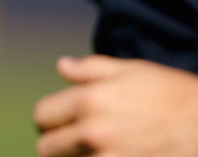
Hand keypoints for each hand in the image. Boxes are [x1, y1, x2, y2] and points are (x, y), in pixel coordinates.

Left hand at [34, 55, 197, 155]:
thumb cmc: (174, 96)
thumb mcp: (133, 71)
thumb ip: (91, 69)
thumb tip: (62, 66)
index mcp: (89, 102)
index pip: (42, 116)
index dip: (50, 118)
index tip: (62, 121)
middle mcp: (93, 134)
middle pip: (47, 149)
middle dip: (58, 143)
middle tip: (75, 140)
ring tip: (97, 150)